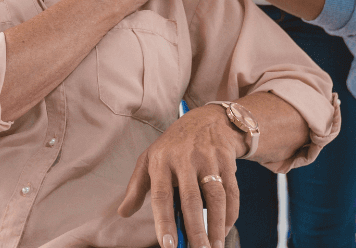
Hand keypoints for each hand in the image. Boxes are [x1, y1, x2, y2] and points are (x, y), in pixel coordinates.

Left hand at [118, 105, 242, 247]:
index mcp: (161, 160)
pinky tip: (224, 229)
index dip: (164, 221)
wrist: (206, 120)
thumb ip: (136, 187)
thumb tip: (123, 213)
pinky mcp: (226, 160)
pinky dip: (230, 213)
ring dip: (216, 224)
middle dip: (195, 229)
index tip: (168, 245)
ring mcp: (207, 158)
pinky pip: (231, 191)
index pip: (161, 195)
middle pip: (191, 199)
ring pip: (215, 196)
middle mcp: (184, 158)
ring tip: (214, 246)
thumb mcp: (149, 159)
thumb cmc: (173, 146)